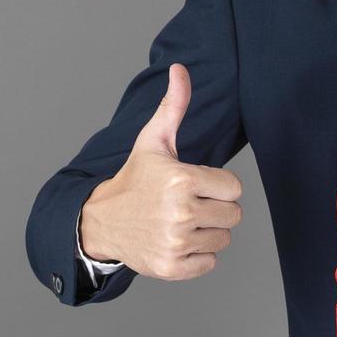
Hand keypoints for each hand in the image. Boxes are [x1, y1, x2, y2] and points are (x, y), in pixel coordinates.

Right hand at [78, 64, 242, 280]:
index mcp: (181, 180)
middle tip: (187, 204)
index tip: (194, 184)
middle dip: (215, 208)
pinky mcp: (172, 267)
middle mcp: (180, 213)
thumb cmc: (135, 179)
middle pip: (233, 215)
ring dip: (206, 232)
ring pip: (223, 239)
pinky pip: (209, 263)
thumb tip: (180, 69)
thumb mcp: (153, 141)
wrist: (102, 221)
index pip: (234, 188)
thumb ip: (173, 106)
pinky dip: (196, 255)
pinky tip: (176, 241)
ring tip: (180, 222)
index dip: (217, 185)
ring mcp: (176, 243)